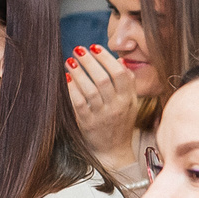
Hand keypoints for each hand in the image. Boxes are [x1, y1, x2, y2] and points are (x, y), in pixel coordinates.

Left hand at [65, 44, 145, 170]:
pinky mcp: (87, 123)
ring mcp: (101, 116)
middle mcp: (116, 107)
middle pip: (103, 79)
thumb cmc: (121, 122)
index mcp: (128, 99)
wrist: (114, 150)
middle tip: (78, 49)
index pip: (120, 74)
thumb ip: (128, 82)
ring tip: (69, 61)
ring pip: (90, 90)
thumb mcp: (131, 103)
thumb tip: (119, 60)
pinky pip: (79, 104)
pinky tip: (67, 78)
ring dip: (78, 73)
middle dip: (89, 61)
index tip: (94, 47)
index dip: (106, 58)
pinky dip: (73, 90)